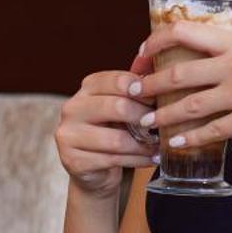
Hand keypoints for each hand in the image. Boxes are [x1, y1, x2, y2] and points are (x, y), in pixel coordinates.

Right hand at [55, 43, 160, 198]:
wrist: (94, 169)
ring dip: (144, 145)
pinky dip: (137, 160)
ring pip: (116, 139)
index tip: (161, 101)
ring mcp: (69, 135)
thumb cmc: (115, 131)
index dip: (144, 90)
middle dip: (145, 118)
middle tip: (162, 126)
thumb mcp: (124, 106)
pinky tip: (151, 159)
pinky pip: (113, 160)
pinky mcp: (73, 160)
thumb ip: (137, 88)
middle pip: (117, 107)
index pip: (118, 80)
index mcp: (86, 88)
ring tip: (160, 146)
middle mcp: (72, 108)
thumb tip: (158, 63)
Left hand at [133, 21, 231, 147]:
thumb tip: (206, 58)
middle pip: (177, 74)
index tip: (141, 54)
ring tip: (146, 122)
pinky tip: (176, 142)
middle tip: (132, 93)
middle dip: (148, 85)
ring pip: (187, 105)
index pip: (184, 33)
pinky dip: (189, 138)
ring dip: (162, 115)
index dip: (155, 42)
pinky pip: (210, 131)